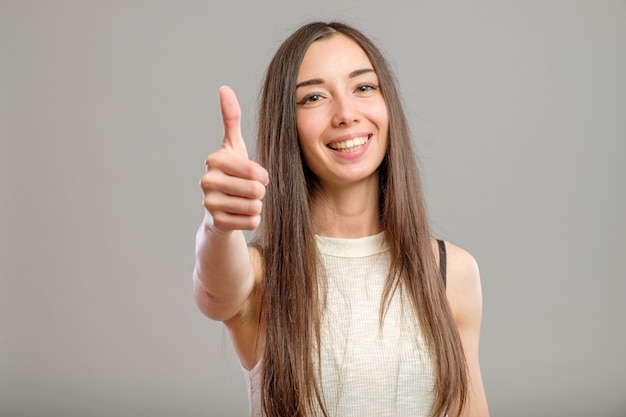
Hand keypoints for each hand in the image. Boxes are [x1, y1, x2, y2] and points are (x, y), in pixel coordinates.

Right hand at [200, 86, 268, 233]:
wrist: (219, 209)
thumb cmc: (231, 174)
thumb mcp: (233, 146)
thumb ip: (231, 119)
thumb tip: (224, 88)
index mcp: (213, 160)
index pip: (253, 170)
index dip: (262, 175)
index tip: (258, 176)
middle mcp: (206, 181)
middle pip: (255, 190)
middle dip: (260, 192)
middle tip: (251, 191)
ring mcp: (209, 204)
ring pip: (255, 206)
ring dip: (257, 205)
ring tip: (245, 201)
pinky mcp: (216, 223)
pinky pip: (252, 221)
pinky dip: (252, 219)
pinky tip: (240, 214)